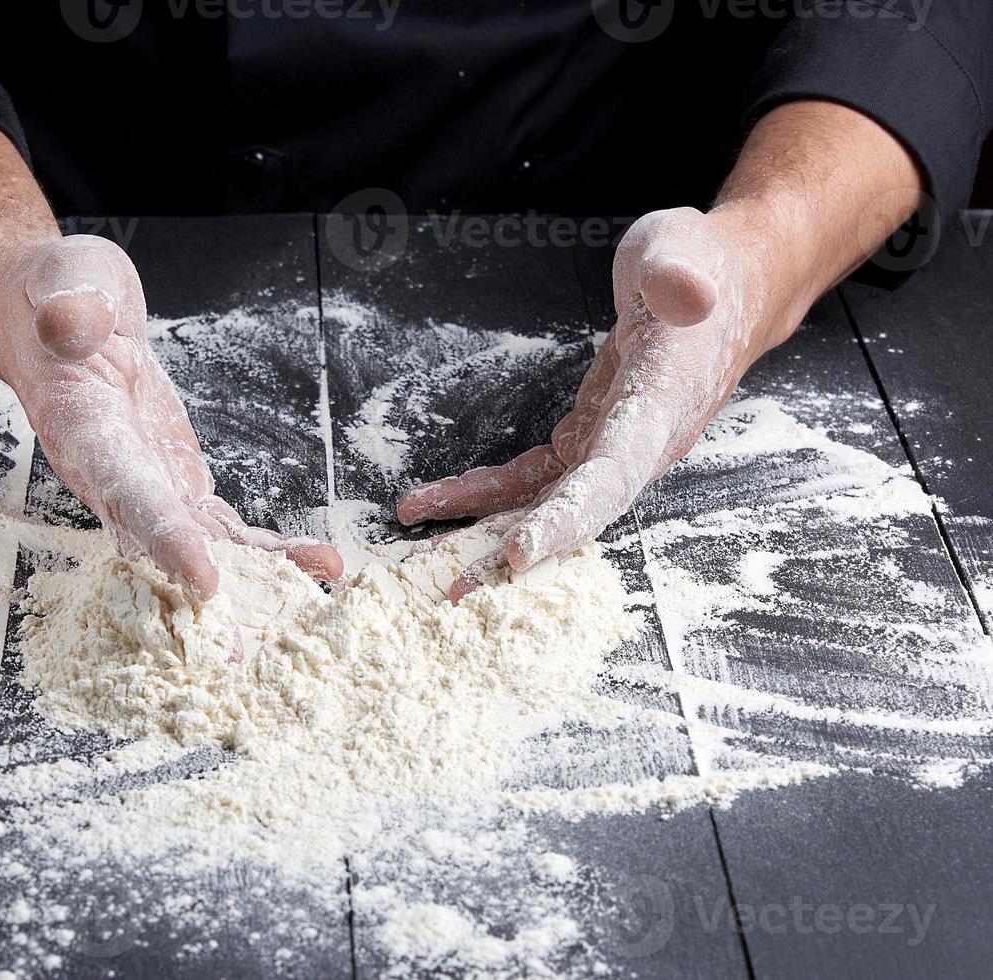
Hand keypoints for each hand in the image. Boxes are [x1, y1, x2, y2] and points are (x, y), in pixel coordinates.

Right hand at [0, 235, 342, 600]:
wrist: (59, 317)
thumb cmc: (60, 296)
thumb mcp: (66, 281)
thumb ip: (72, 307)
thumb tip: (74, 320)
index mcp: (84, 432)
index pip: (127, 490)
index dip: (163, 536)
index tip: (203, 579)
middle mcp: (113, 476)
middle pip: (161, 546)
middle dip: (207, 596)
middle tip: (245, 648)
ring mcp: (148, 486)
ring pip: (201, 547)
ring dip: (251, 584)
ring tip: (307, 608)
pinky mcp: (177, 484)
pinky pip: (223, 526)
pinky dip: (269, 550)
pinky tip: (316, 562)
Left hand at [397, 207, 792, 601]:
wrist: (726, 285)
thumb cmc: (706, 265)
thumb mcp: (686, 251)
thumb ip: (677, 276)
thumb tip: (681, 291)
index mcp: (663, 405)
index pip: (614, 475)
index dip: (569, 517)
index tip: (520, 552)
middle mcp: (639, 444)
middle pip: (575, 512)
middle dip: (515, 551)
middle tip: (455, 588)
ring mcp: (611, 447)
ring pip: (546, 504)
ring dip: (487, 531)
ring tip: (424, 554)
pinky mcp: (587, 438)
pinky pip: (531, 478)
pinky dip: (485, 492)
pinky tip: (438, 502)